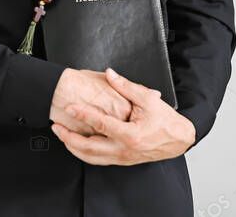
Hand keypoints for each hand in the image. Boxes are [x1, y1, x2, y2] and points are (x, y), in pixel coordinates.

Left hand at [51, 68, 195, 164]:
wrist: (179, 139)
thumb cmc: (166, 121)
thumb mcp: (147, 100)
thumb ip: (126, 87)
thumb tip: (110, 74)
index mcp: (130, 135)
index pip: (100, 124)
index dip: (83, 114)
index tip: (69, 107)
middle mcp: (124, 150)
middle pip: (88, 148)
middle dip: (69, 138)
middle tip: (56, 126)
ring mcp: (122, 158)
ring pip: (91, 158)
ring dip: (73, 147)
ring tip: (62, 136)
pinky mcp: (122, 161)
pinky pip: (98, 160)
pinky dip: (84, 153)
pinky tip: (77, 145)